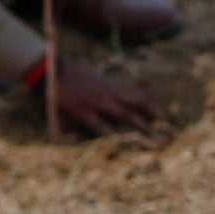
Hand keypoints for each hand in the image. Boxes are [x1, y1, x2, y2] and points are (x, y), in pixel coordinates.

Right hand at [33, 44, 158, 137]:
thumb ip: (109, 90)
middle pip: (136, 104)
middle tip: (165, 129)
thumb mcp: (95, 80)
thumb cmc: (72, 77)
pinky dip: (109, 134)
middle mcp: (108, 94)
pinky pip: (98, 125)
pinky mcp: (82, 111)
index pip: (138, 94)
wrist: (49, 71)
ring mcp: (96, 103)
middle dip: (151, 116)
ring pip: (123, 115)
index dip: (151, 105)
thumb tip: (123, 100)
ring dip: (138, 125)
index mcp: (111, 86)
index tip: (162, 116)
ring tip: (150, 136)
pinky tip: (118, 142)